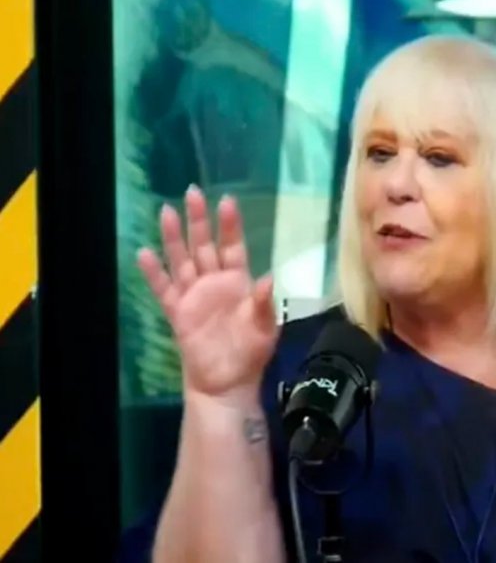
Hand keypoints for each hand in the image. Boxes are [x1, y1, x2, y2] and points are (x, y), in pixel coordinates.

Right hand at [137, 185, 278, 403]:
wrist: (228, 383)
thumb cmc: (251, 352)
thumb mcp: (266, 328)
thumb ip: (265, 303)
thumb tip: (270, 278)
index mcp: (238, 282)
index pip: (233, 246)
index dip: (229, 225)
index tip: (226, 200)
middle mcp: (214, 283)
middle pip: (204, 246)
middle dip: (198, 220)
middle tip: (192, 192)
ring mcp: (194, 296)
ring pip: (181, 260)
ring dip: (174, 237)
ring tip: (166, 211)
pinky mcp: (178, 313)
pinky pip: (163, 289)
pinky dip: (154, 273)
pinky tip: (145, 253)